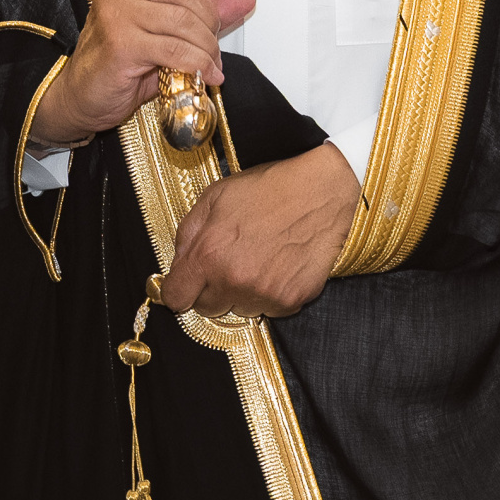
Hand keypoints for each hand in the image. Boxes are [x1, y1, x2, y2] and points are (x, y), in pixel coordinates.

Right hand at [29, 0, 255, 148]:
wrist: (81, 95)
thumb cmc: (121, 60)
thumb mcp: (168, 30)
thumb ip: (204, 11)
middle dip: (211, 18)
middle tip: (214, 41)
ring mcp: (118, 13)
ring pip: (184, 20)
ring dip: (207, 46)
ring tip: (211, 62)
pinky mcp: (122, 43)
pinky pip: (175, 49)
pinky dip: (199, 63)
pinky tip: (206, 74)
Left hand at [163, 142, 363, 318]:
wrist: (323, 193)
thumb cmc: (271, 189)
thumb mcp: (216, 195)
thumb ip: (188, 232)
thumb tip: (179, 261)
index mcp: (208, 255)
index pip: (176, 298)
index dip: (180, 289)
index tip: (188, 284)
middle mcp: (234, 280)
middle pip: (207, 308)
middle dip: (213, 289)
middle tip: (231, 262)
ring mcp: (264, 293)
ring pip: (239, 309)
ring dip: (243, 292)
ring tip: (260, 259)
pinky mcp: (290, 300)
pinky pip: (270, 309)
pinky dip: (271, 293)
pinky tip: (280, 265)